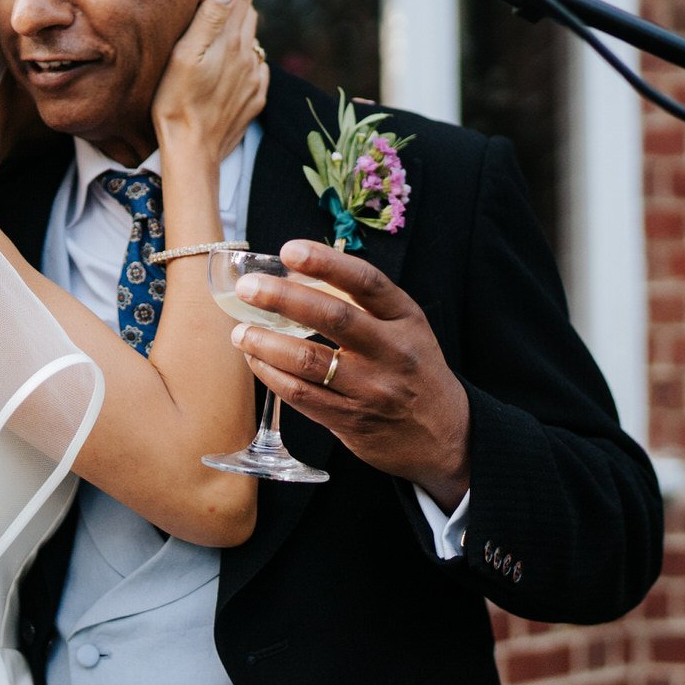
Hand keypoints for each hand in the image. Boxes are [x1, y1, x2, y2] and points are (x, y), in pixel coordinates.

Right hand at [151, 0, 266, 167]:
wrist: (192, 151)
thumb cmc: (176, 102)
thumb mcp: (183, 57)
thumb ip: (208, 20)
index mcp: (230, 42)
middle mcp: (249, 56)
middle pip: (249, 16)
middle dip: (240, 0)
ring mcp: (255, 78)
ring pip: (253, 41)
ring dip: (242, 29)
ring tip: (225, 25)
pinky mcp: (255, 98)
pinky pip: (257, 68)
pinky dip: (247, 58)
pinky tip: (232, 63)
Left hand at [229, 239, 470, 505]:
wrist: (444, 436)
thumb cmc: (412, 369)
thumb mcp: (403, 328)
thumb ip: (358, 303)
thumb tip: (291, 275)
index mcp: (407, 318)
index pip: (366, 282)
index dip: (326, 262)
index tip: (289, 249)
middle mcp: (394, 351)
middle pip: (334, 318)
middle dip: (284, 299)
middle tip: (247, 288)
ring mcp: (373, 389)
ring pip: (310, 362)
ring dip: (267, 343)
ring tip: (241, 332)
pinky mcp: (353, 421)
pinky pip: (302, 396)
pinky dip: (272, 375)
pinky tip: (256, 361)